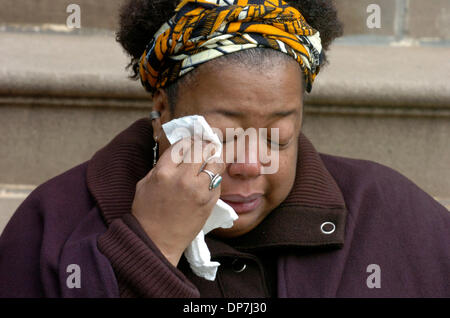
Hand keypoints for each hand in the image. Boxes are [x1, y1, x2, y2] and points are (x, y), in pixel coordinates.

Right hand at [131, 137, 224, 266]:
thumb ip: (161, 167)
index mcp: (163, 171)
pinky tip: (209, 179)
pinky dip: (215, 177)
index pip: (182, 144)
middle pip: (202, 149)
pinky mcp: (209, 201)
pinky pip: (217, 181)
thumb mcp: (145, 184)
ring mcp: (198, 190)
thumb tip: (178, 154)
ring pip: (215, 162)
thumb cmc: (147, 213)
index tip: (193, 141)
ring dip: (214, 159)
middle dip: (205, 145)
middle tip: (207, 146)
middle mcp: (182, 178)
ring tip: (211, 161)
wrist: (156, 242)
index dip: (190, 140)